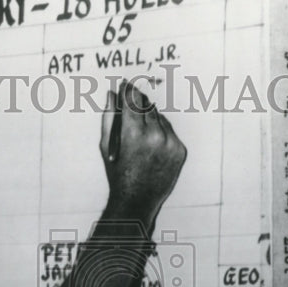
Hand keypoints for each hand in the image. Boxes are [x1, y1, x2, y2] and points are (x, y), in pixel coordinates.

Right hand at [100, 80, 185, 228]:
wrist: (137, 201)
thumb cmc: (118, 175)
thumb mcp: (107, 147)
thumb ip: (109, 118)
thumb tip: (111, 95)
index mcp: (134, 134)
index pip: (132, 100)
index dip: (127, 90)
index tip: (124, 85)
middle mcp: (155, 136)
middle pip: (146, 106)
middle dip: (138, 102)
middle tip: (131, 98)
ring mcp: (170, 144)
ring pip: (159, 117)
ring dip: (149, 117)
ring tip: (140, 129)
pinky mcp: (180, 150)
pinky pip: (170, 132)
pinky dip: (161, 132)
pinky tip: (151, 142)